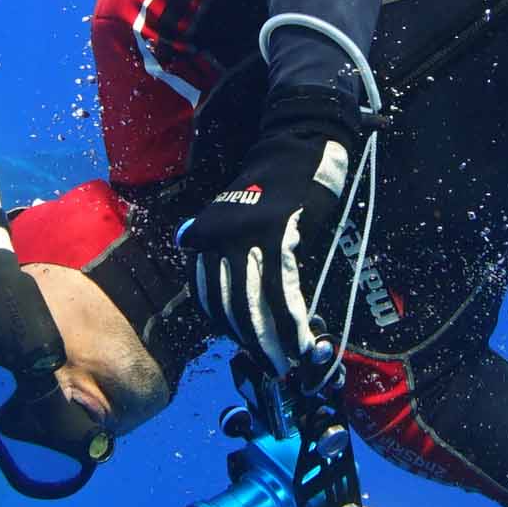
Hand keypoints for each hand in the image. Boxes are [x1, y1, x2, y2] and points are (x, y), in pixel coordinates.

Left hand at [180, 106, 361, 366]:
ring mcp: (246, 235)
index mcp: (206, 235)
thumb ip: (223, 245)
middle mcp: (218, 238)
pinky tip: (301, 339)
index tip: (247, 349)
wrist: (300, 139)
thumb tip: (216, 272)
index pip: (209, 297)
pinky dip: (291, 320)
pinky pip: (282, 289)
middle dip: (250, 342)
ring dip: (272, 340)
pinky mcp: (277, 232)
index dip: (228, 328)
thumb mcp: (238, 212)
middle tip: (270, 367)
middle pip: (229, 305)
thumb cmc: (278, 181)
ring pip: (254, 303)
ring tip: (286, 363)